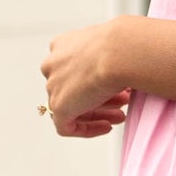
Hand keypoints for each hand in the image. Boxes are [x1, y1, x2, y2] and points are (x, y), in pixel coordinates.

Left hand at [40, 22, 132, 136]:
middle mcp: (53, 65)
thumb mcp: (112, 46)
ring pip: (71, 107)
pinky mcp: (58, 106)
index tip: (112, 88)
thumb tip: (121, 67)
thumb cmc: (121, 46)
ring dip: (97, 113)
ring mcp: (53, 86)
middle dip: (99, 98)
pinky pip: (66, 126)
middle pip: (72, 89)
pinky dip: (87, 129)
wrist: (119, 53)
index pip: (72, 69)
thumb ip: (107, 57)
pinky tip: (106, 126)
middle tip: (120, 103)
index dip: (95, 81)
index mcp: (62, 46)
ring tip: (119, 116)